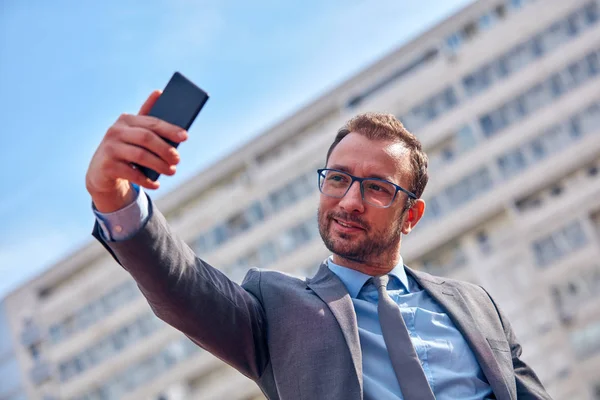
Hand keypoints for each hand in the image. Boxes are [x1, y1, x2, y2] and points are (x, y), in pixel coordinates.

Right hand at [85, 90, 187, 212]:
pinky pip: (132, 173)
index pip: (152, 123)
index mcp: (127, 120)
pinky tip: (156, 184)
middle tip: (177, 159)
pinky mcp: (107, 166)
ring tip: (171, 171)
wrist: (101, 171)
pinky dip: (146, 180)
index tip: (185, 137)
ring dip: (159, 165)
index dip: (169, 129)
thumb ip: (148, 119)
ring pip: (140, 156)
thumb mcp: (135, 133)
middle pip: (146, 138)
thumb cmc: (126, 149)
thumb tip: (160, 92)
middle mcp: (116, 131)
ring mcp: (110, 148)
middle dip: (165, 149)